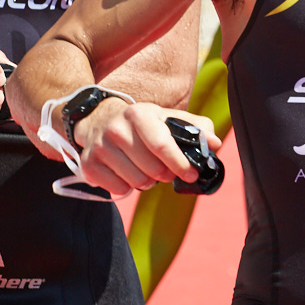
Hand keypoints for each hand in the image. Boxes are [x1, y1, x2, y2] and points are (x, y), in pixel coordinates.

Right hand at [73, 100, 221, 194]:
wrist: (98, 120)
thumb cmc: (142, 123)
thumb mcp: (167, 118)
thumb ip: (196, 128)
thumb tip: (215, 143)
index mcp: (139, 114)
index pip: (162, 144)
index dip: (180, 163)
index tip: (192, 174)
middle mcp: (116, 129)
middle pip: (152, 169)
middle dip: (165, 174)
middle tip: (165, 170)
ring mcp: (100, 147)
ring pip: (137, 182)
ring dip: (148, 182)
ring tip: (146, 169)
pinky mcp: (89, 165)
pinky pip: (119, 190)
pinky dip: (128, 187)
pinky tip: (127, 173)